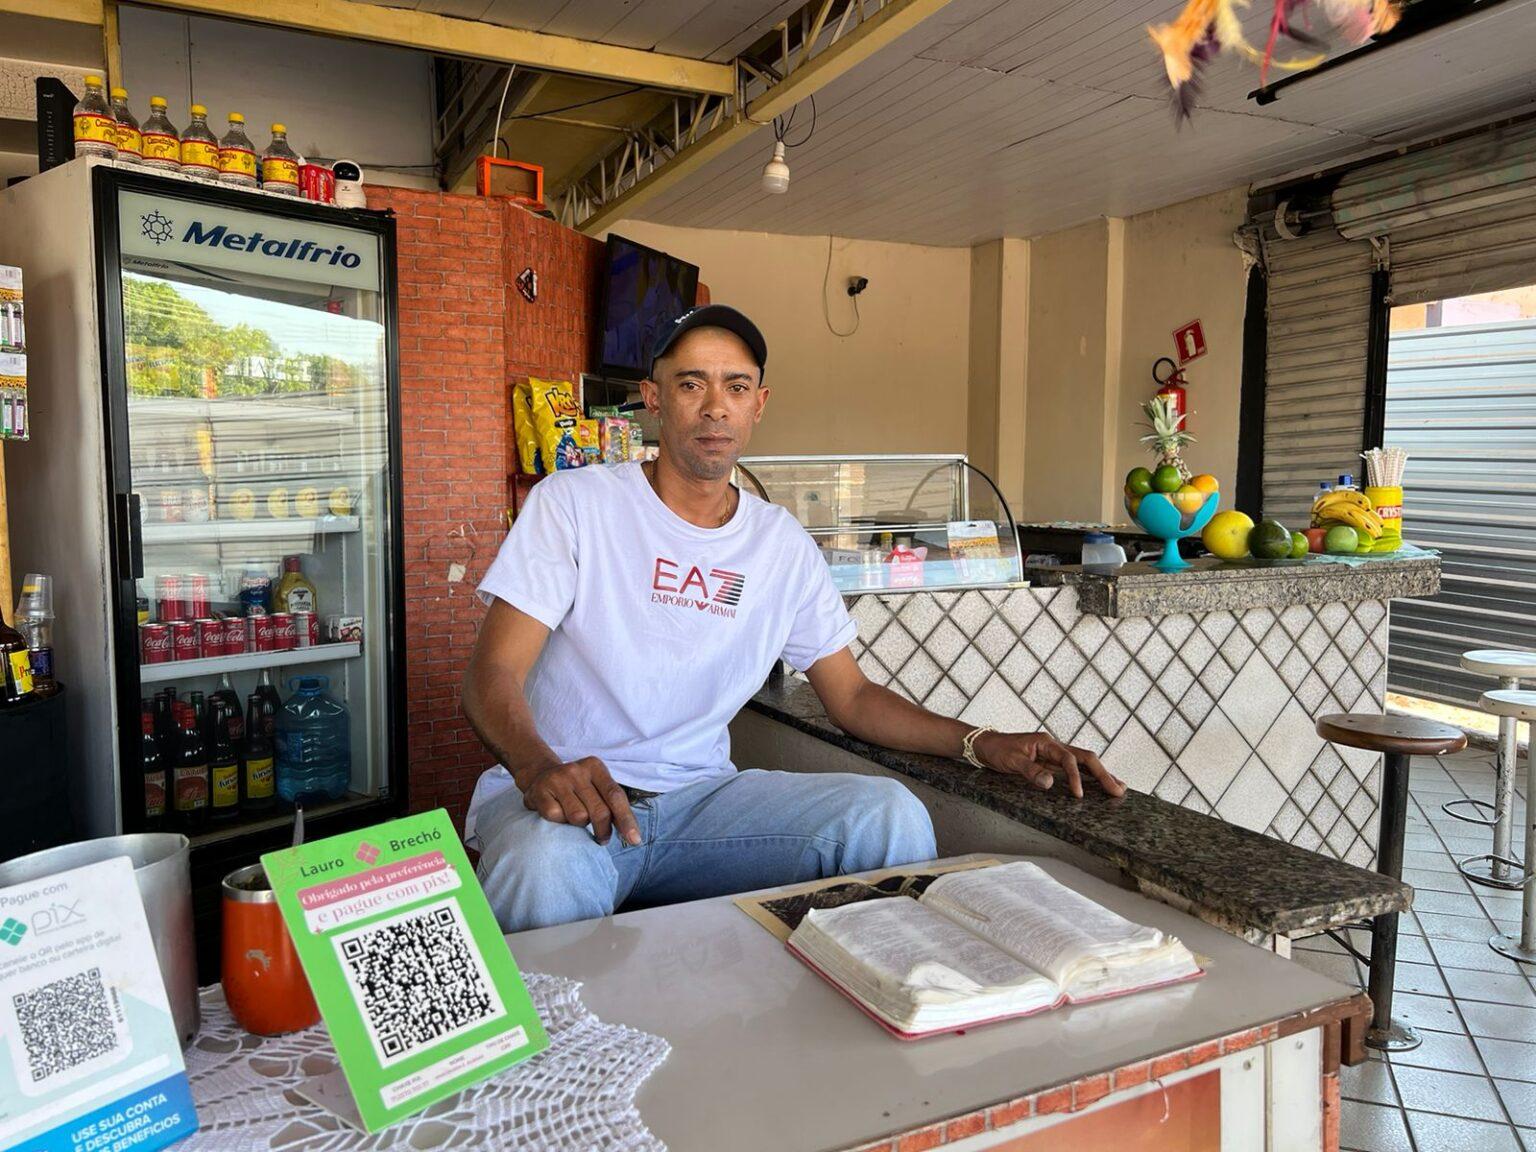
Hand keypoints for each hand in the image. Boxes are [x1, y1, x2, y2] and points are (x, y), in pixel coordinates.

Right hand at [521, 756, 641, 844]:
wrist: (539, 776)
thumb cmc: (576, 788)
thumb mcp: (596, 788)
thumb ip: (612, 805)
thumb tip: (632, 834)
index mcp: (595, 767)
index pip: (615, 796)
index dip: (626, 820)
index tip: (635, 840)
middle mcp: (577, 770)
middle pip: (599, 811)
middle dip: (604, 830)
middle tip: (603, 839)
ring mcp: (557, 779)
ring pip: (578, 817)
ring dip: (578, 824)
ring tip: (573, 816)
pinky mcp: (539, 792)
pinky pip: (557, 817)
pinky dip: (559, 822)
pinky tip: (557, 813)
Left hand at [973, 731, 1125, 798]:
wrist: (985, 745)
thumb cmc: (997, 750)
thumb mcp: (1011, 761)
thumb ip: (1031, 771)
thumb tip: (1050, 783)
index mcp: (1047, 743)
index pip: (1069, 759)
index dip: (1076, 777)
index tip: (1079, 795)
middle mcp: (1055, 746)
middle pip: (1086, 758)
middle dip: (1103, 774)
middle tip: (1118, 790)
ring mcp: (1055, 754)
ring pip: (1084, 762)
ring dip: (1101, 774)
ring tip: (1119, 787)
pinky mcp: (1052, 762)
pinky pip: (1076, 768)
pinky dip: (1089, 776)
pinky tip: (1098, 785)